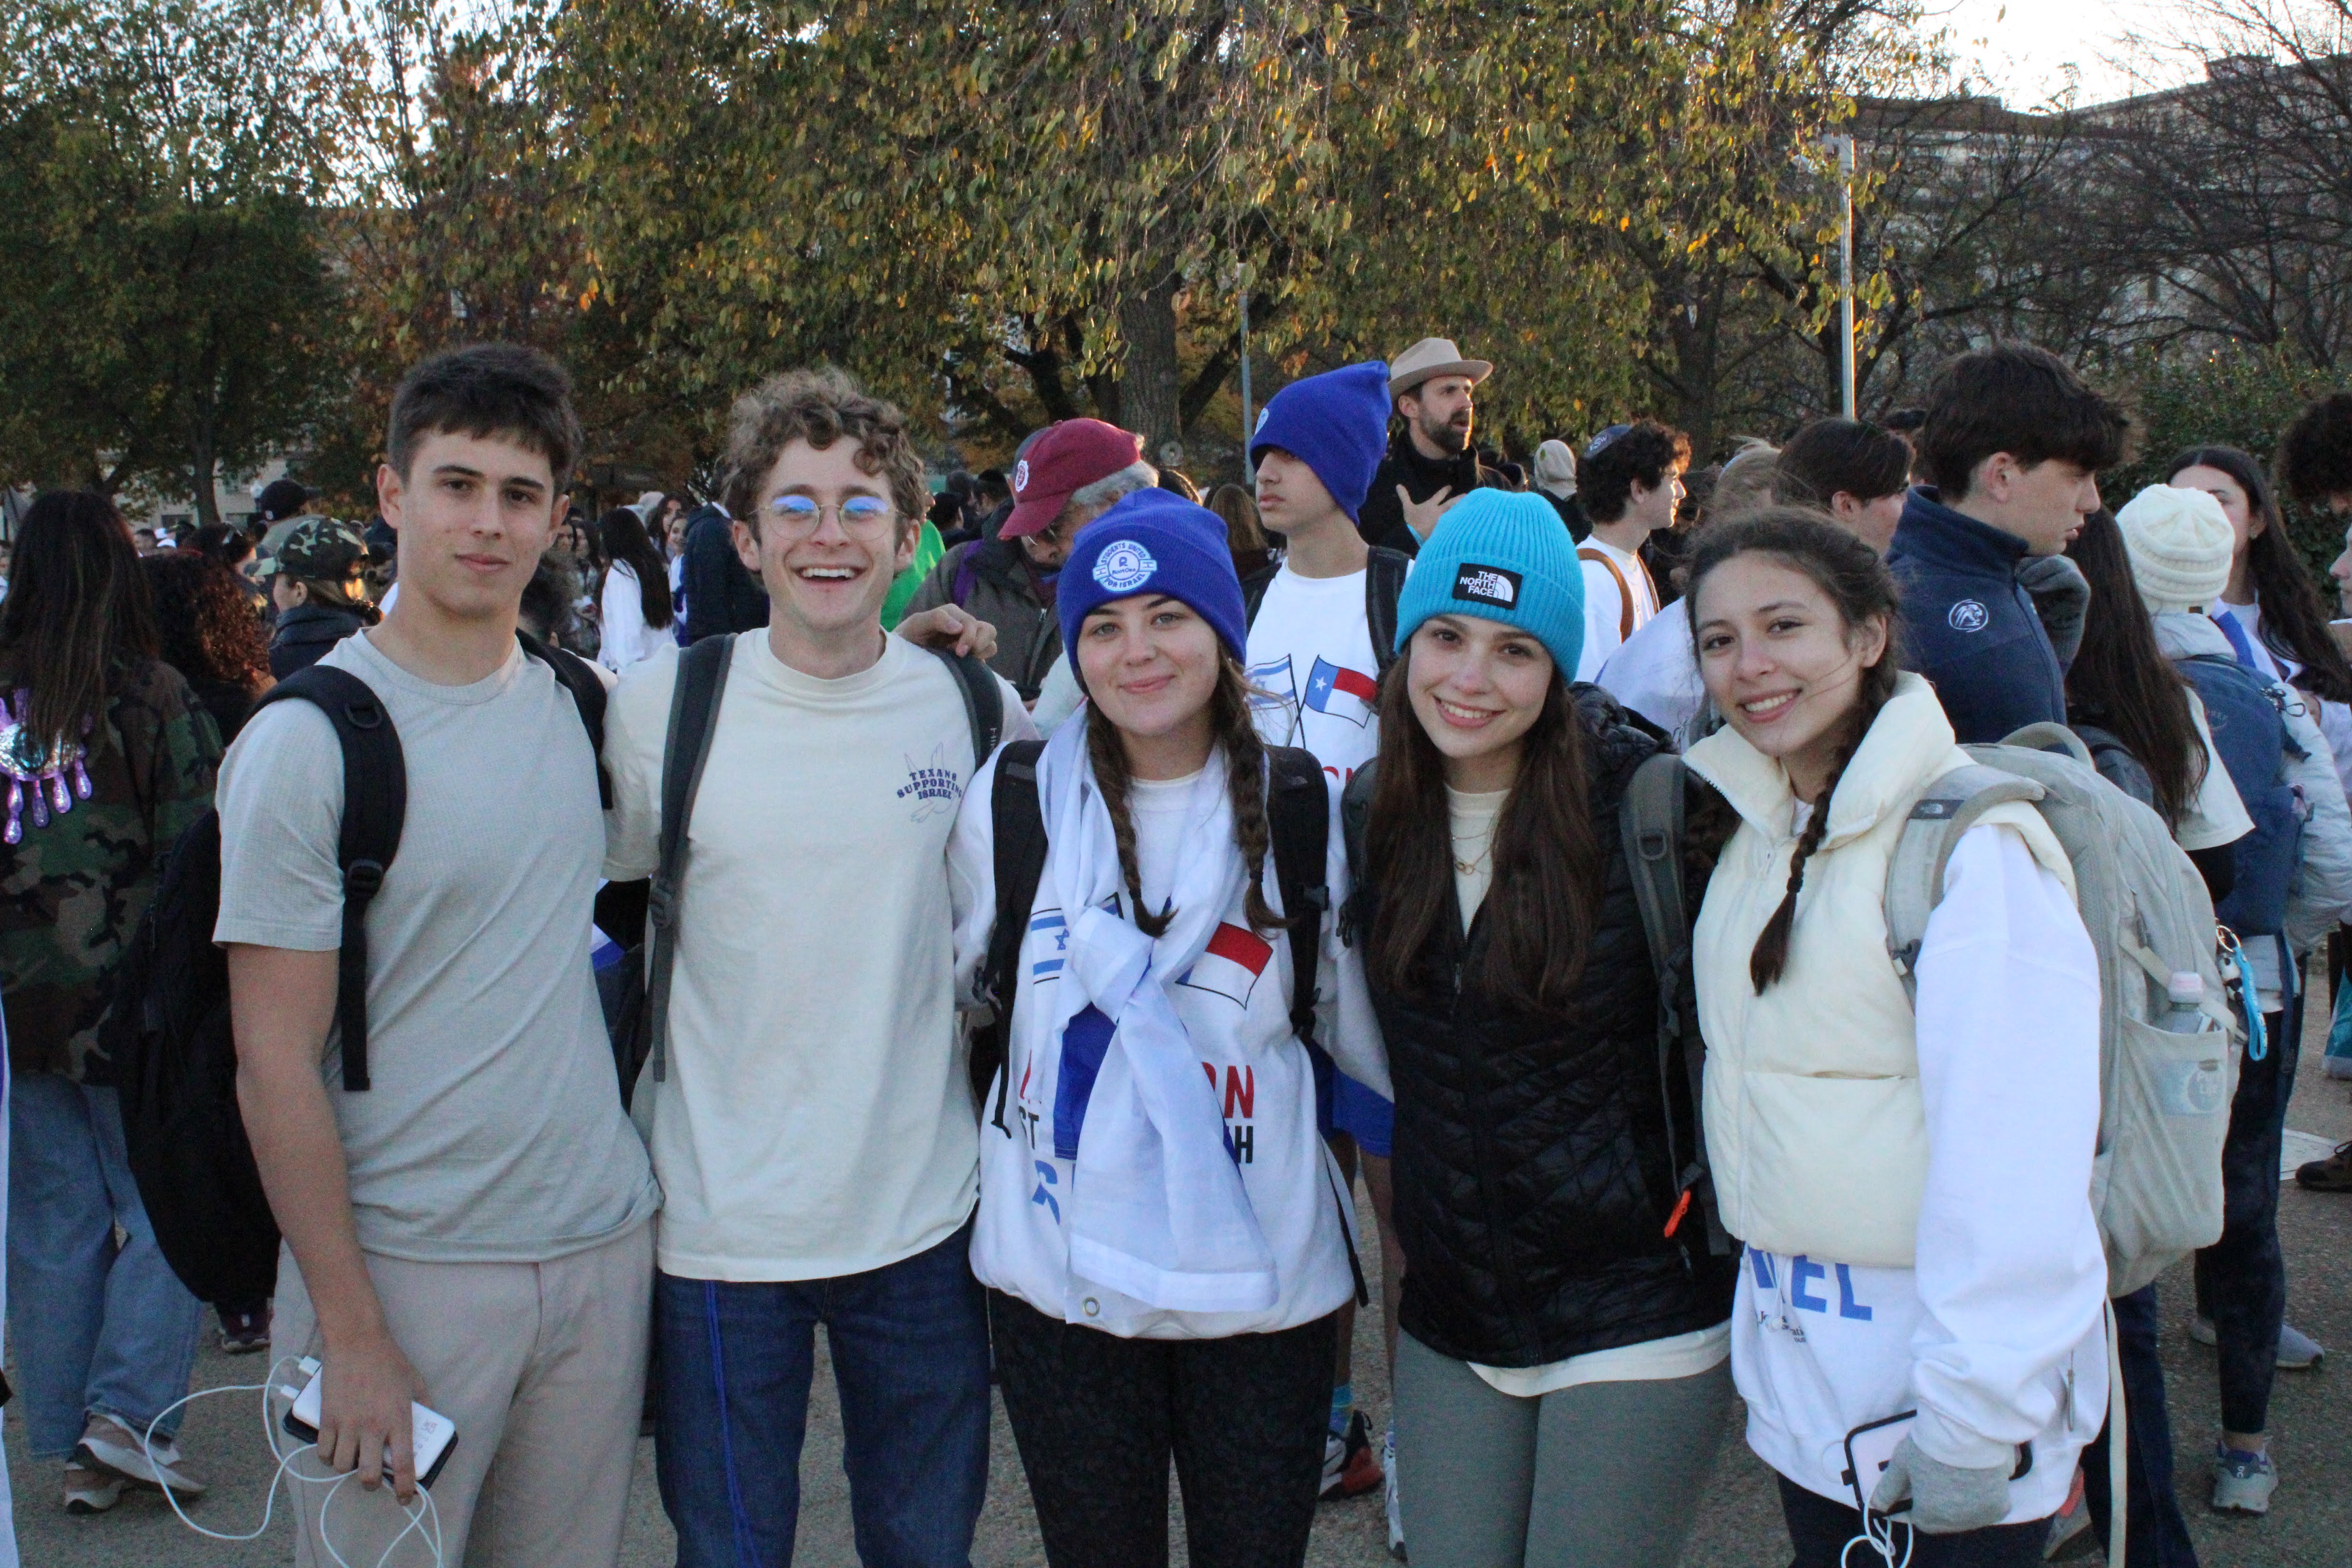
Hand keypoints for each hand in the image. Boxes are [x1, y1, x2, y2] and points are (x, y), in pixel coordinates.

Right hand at [315, 1331, 428, 1503]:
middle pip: (368, 1475)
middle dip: (372, 1484)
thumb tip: (429, 1424)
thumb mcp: (415, 1382)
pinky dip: (327, 1456)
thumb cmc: (389, 1360)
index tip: (405, 1499)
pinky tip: (335, 1448)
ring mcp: (347, 1424)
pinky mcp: (327, 1418)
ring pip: (341, 1466)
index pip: (404, 1464)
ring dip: (348, 1467)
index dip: (404, 1488)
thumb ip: (424, 1406)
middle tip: (374, 1478)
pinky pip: (322, 1451)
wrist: (357, 1341)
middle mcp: (373, 1427)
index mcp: (399, 1419)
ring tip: (354, 1457)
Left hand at [896, 603, 998, 660]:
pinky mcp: (969, 659)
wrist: (899, 658)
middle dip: (979, 643)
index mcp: (953, 615)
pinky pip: (984, 660)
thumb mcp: (916, 624)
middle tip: (961, 654)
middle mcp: (963, 627)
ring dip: (981, 652)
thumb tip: (958, 627)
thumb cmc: (906, 638)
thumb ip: (935, 619)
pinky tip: (963, 668)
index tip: (957, 652)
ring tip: (963, 660)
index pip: (972, 623)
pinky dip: (979, 664)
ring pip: (990, 645)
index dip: (969, 637)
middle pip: (989, 630)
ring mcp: (968, 643)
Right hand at [1400, 485, 1461, 541]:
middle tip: (1467, 495)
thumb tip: (1398, 485)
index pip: (1439, 495)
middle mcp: (1440, 512)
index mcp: (1431, 505)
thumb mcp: (1407, 508)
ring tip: (1470, 507)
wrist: (1417, 536)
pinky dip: (1460, 522)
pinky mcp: (1446, 529)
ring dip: (1462, 509)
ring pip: (1455, 513)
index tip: (1450, 486)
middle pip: (1451, 503)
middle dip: (1459, 499)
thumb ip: (1404, 496)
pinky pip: (1455, 524)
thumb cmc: (1412, 522)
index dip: (1444, 490)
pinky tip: (1466, 522)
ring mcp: (1444, 520)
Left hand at [1868, 1435, 2011, 1533]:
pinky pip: (1987, 1505)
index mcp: (1930, 1518)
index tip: (1913, 1488)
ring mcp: (1980, 1516)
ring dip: (1960, 1500)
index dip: (1913, 1503)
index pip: (1918, 1518)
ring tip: (1956, 1474)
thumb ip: (1888, 1489)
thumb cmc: (1929, 1447)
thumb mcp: (1901, 1465)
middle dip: (1937, 1502)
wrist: (1967, 1431)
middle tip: (1935, 1477)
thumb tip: (1875, 1506)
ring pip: (1966, 1513)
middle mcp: (1957, 1524)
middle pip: (1943, 1518)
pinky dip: (1982, 1495)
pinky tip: (1976, 1476)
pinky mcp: (2000, 1505)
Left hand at [2016, 554, 2089, 665]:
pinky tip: (2036, 590)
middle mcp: (2065, 564)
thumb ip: (2020, 573)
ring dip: (2037, 574)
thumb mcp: (2024, 586)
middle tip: (2018, 581)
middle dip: (2029, 569)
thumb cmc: (2035, 606)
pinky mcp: (2083, 587)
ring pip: (2055, 563)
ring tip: (2026, 587)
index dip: (2023, 563)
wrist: (2052, 627)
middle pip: (2045, 556)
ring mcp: (2075, 573)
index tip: (2013, 577)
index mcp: (2051, 560)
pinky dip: (2050, 582)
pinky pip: (2068, 577)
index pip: (2036, 553)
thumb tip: (2004, 560)